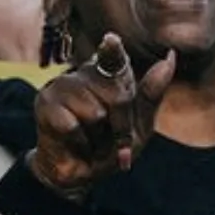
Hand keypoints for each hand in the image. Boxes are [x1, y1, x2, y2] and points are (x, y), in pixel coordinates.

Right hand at [30, 33, 175, 199]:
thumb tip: (170, 58)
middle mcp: (83, 73)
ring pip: (95, 113)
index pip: (113, 56)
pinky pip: (73, 127)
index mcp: (107, 73)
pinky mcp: (45, 104)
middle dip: (121, 125)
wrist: (81, 174)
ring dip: (98, 137)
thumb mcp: (139, 124)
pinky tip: (75, 144)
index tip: (112, 41)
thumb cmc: (111, 145)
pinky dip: (81, 144)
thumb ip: (151, 93)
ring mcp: (61, 85)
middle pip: (116, 95)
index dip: (113, 50)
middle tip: (111, 137)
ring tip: (90, 139)